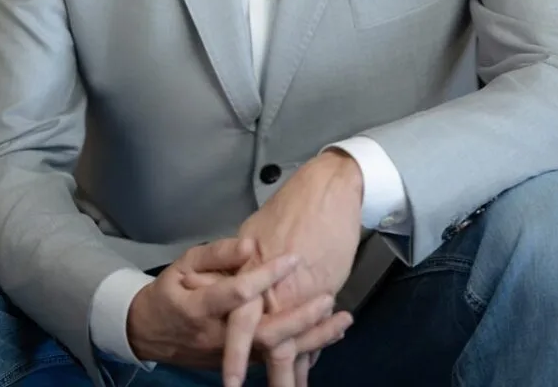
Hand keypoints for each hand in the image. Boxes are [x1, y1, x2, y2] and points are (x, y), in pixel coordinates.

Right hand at [126, 237, 332, 369]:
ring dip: (312, 339)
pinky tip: (330, 336)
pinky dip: (306, 350)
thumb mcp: (185, 263)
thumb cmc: (171, 293)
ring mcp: (233, 355)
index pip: (238, 293)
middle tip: (329, 298)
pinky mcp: (242, 362)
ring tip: (343, 321)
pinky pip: (276, 358)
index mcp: (201, 308)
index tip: (294, 257)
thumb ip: (217, 255)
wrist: (152, 334)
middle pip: (265, 334)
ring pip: (276, 353)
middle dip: (300, 319)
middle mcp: (219, 337)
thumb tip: (248, 245)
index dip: (267, 275)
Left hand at [224, 150, 362, 385]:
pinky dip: (311, 350)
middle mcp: (273, 281)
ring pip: (289, 339)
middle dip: (249, 364)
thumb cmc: (296, 205)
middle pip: (260, 334)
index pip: (237, 313)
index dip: (233, 346)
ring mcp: (299, 288)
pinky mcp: (323, 289)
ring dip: (287, 371)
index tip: (227, 372)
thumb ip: (246, 261)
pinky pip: (313, 328)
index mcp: (251, 265)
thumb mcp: (260, 229)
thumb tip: (237, 281)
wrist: (330, 188)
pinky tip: (309, 369)